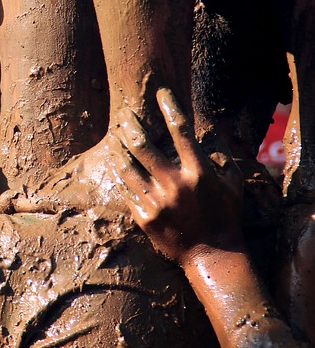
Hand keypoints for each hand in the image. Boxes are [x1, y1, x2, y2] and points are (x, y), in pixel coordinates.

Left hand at [108, 88, 243, 265]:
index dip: (170, 107)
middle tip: (125, 115)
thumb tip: (208, 130)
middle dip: (131, 125)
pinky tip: (118, 165)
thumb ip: (221, 155)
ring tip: (114, 137)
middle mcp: (175, 185)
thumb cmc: (226, 216)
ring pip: (127, 167)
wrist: (213, 256)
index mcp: (199, 172)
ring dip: (118, 148)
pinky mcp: (144, 217)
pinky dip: (121, 175)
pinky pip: (126, 190)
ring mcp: (157, 202)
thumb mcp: (233, 184)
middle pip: (143, 146)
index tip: (160, 92)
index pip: (181, 130)